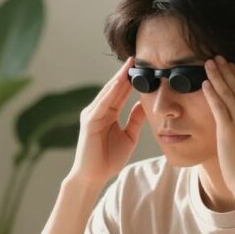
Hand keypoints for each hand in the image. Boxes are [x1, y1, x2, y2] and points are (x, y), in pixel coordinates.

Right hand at [68, 57, 145, 186]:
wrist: (93, 176)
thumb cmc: (108, 159)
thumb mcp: (129, 136)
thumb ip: (135, 120)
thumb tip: (145, 104)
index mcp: (108, 114)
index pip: (120, 93)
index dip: (130, 79)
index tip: (142, 66)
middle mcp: (98, 111)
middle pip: (114, 89)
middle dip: (124, 74)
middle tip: (135, 57)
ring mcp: (92, 115)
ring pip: (108, 93)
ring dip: (118, 79)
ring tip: (128, 65)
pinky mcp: (89, 122)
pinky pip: (102, 104)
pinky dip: (110, 93)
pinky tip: (119, 83)